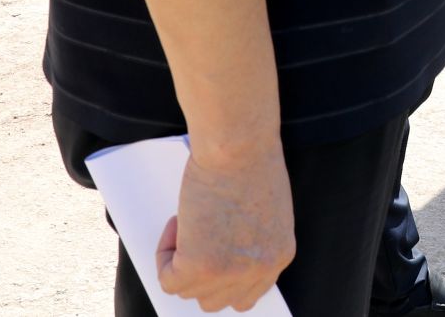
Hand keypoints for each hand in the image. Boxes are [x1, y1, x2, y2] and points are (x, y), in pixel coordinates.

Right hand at [157, 141, 293, 312]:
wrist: (239, 145)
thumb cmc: (250, 161)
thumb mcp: (263, 210)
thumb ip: (250, 241)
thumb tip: (218, 257)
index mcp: (279, 255)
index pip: (248, 294)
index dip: (224, 282)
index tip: (208, 264)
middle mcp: (259, 271)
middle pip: (217, 300)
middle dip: (201, 276)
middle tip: (194, 241)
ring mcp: (229, 273)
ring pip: (189, 291)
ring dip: (181, 262)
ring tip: (190, 222)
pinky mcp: (200, 267)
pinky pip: (168, 280)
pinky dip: (164, 255)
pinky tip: (179, 222)